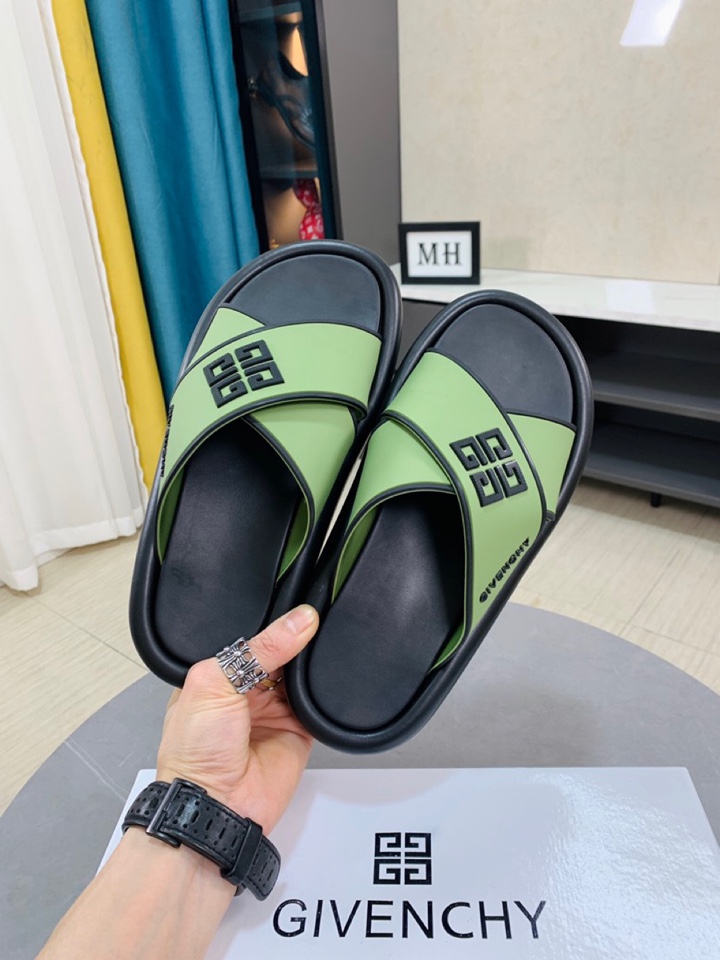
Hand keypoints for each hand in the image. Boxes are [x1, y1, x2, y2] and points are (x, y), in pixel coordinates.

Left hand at [156, 604, 317, 833]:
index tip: (294, 601)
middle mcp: (245, 691)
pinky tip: (325, 674)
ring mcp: (273, 710)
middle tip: (312, 618)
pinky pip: (317, 703)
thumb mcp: (216, 683)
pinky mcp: (299, 730)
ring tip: (319, 643)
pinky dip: (323, 690)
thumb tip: (299, 620)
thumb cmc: (194, 752)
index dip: (270, 621)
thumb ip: (259, 649)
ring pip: (301, 674)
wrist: (216, 807)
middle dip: (295, 637)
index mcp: (217, 674)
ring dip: (310, 661)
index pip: (249, 637)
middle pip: (279, 651)